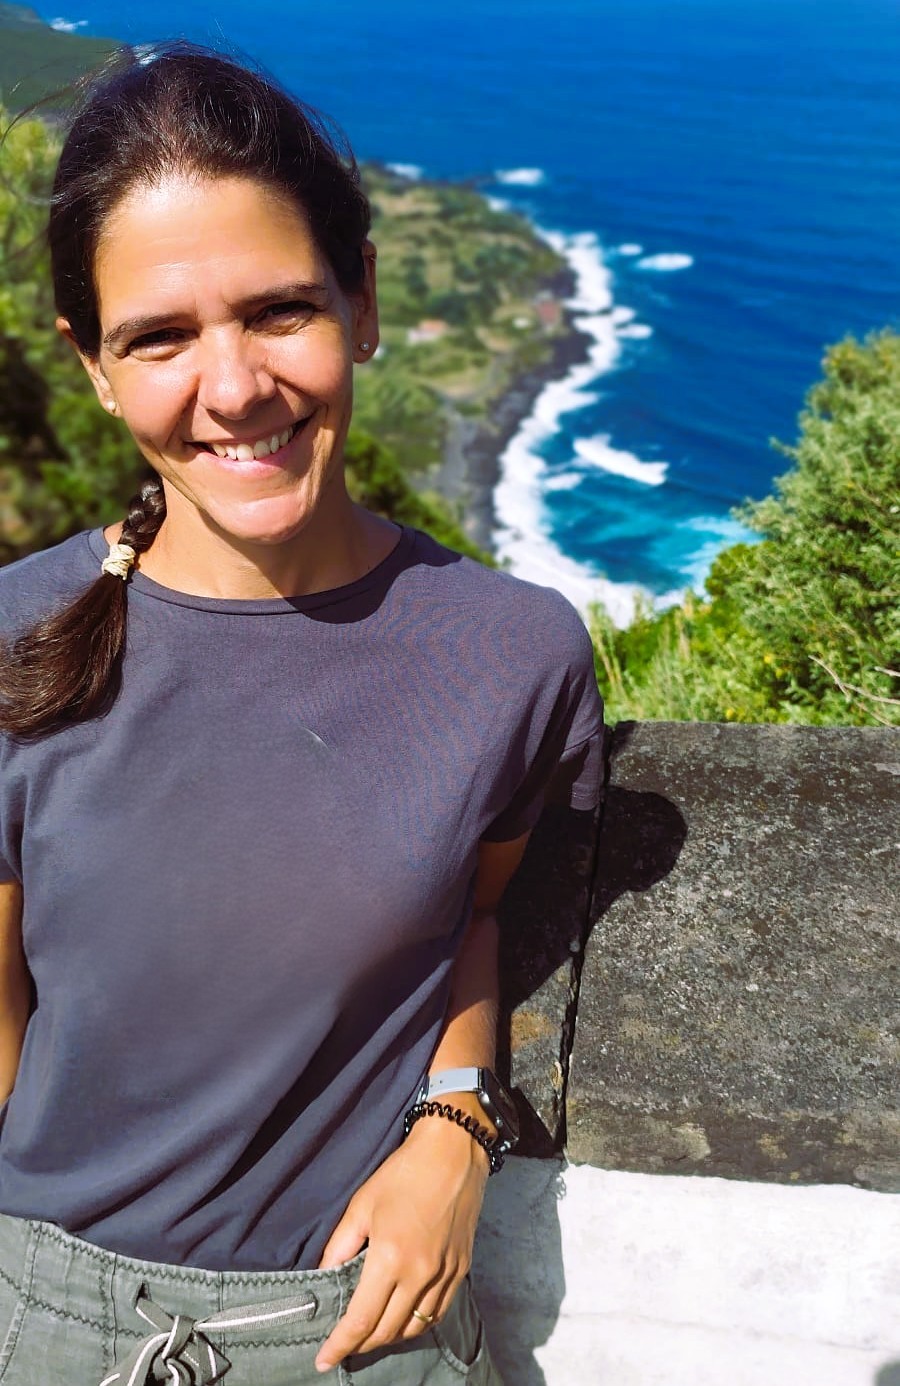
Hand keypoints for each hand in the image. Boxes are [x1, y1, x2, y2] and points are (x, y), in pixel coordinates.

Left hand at [314, 1113, 489, 1371]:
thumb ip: (340, 1246)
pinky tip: (404, 1318)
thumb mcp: (362, 1205)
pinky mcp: (461, 1269)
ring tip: (370, 1333)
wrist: (453, 1152)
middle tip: (343, 1345)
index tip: (323, 1362)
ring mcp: (445, 1274)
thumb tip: (323, 1277)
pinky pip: (438, 1312)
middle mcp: (420, 1274)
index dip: (340, 1345)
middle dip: (361, 1345)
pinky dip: (418, 1324)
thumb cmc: (404, 1173)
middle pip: (387, 1331)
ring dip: (389, 1337)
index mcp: (390, 1257)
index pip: (361, 1320)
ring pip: (414, 1328)